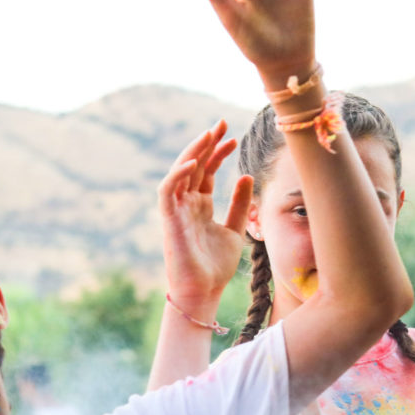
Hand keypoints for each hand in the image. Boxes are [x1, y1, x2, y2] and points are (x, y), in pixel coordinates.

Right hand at [158, 121, 252, 312]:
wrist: (203, 291)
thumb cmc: (215, 266)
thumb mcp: (235, 230)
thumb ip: (240, 204)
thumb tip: (246, 175)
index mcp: (200, 205)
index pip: (206, 170)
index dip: (217, 152)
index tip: (233, 137)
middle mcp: (186, 203)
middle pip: (194, 165)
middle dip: (206, 143)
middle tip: (221, 123)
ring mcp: (176, 210)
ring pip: (179, 172)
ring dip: (192, 152)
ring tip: (209, 134)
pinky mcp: (169, 220)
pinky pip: (168, 191)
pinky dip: (177, 175)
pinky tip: (193, 163)